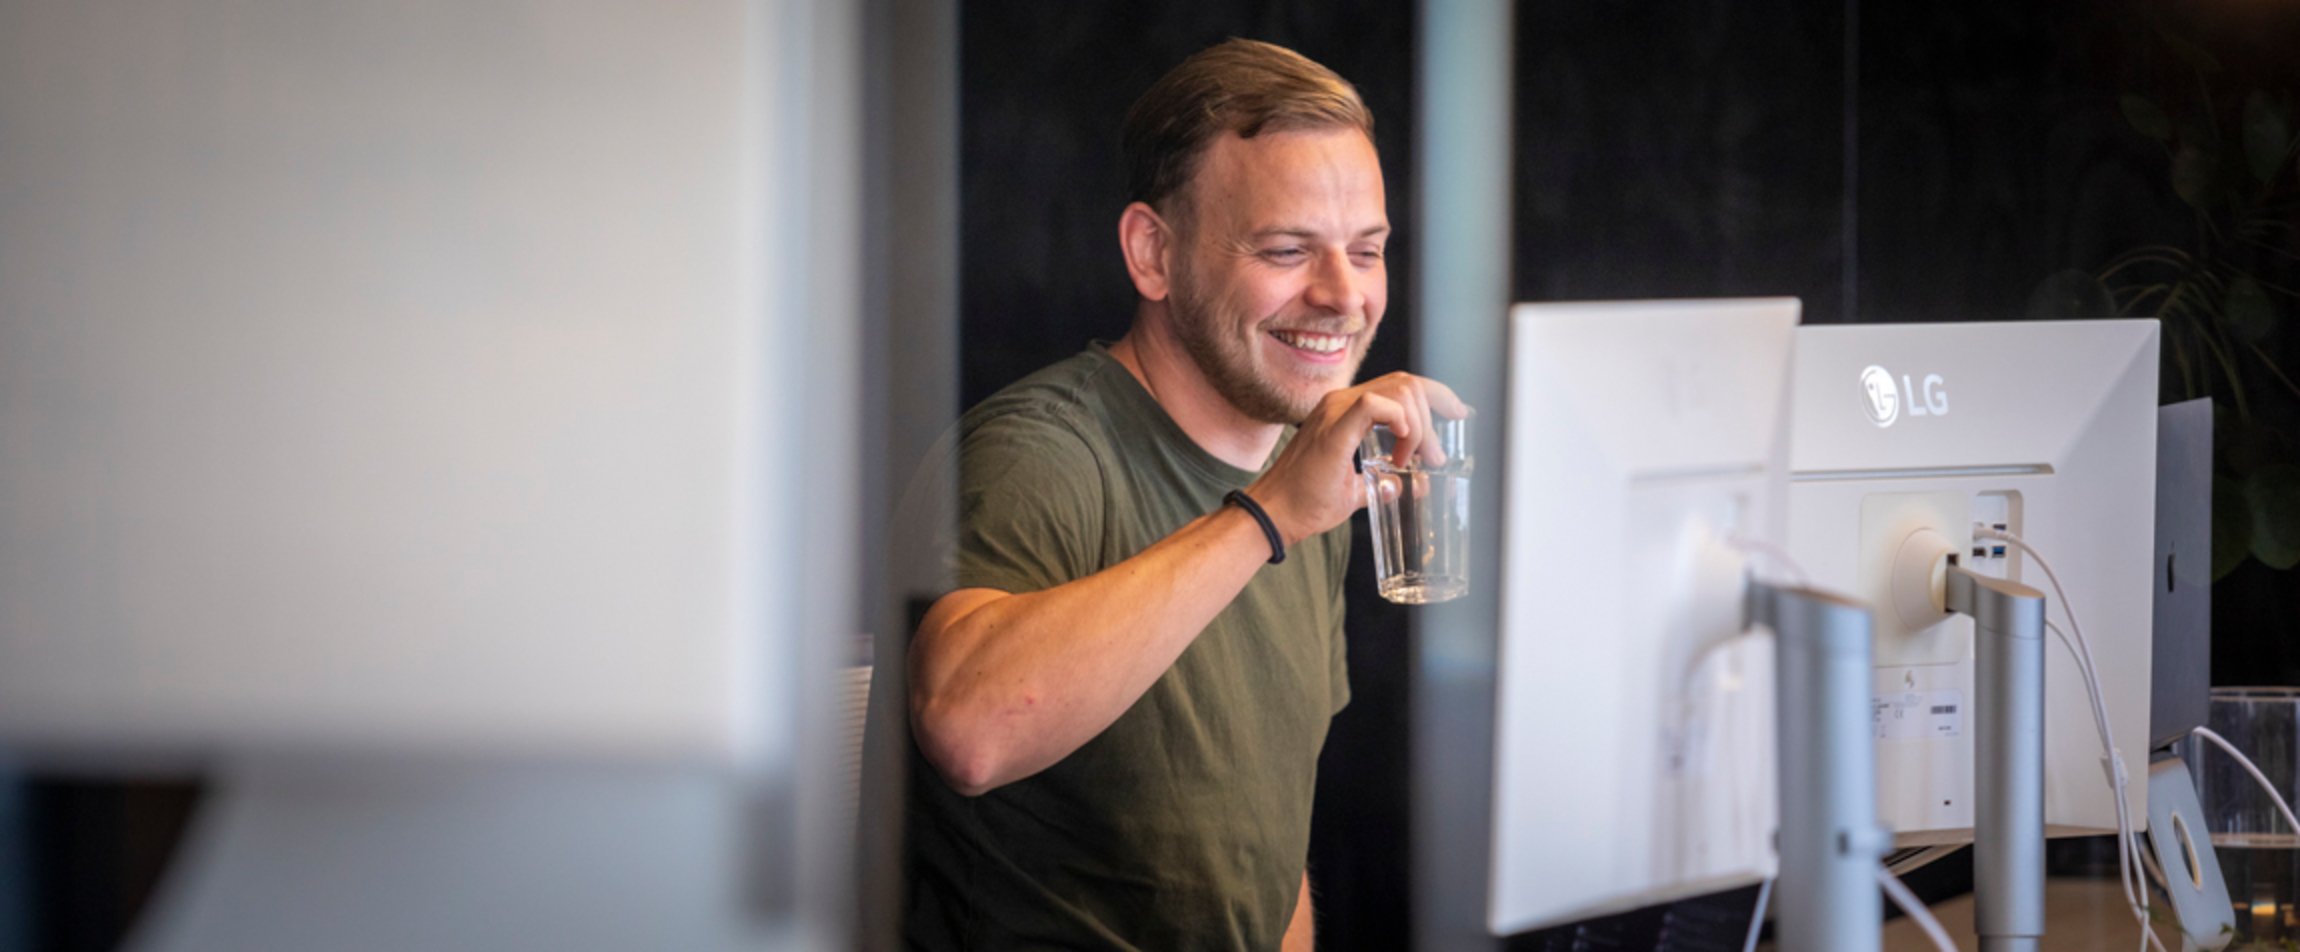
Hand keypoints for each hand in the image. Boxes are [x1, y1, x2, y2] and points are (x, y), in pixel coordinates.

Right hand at [1245, 372, 1469, 545]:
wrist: (1274, 515)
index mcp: (1346, 410)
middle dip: (1435, 414)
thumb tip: (1415, 484)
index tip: (1457, 415)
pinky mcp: (1333, 429)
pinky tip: (1405, 446)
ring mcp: (1335, 411)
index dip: (1436, 394)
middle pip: (1406, 383)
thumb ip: (1383, 481)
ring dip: (1421, 426)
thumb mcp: (1355, 490)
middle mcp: (1340, 402)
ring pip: (1399, 390)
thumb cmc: (1305, 503)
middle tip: (1436, 457)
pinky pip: (1375, 405)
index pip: (1400, 384)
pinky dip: (1400, 421)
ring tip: (1418, 460)